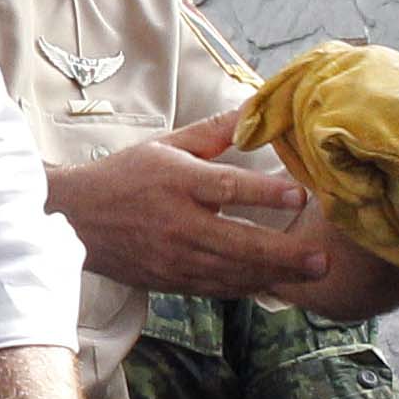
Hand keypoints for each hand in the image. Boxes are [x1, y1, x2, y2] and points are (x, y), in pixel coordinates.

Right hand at [45, 118, 330, 298]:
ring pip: (232, 272)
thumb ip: (213, 133)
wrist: (76, 219)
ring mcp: (174, 258)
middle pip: (237, 243)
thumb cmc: (124, 177)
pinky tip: (276, 284)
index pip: (226, 188)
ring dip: (274, 275)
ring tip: (312, 273)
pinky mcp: (171, 281)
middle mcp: (177, 223)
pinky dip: (248, 288)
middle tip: (322, 258)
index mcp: (176, 182)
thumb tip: (254, 110)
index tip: (300, 195)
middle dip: (283, 253)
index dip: (265, 193)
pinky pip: (217, 288)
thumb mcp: (165, 145)